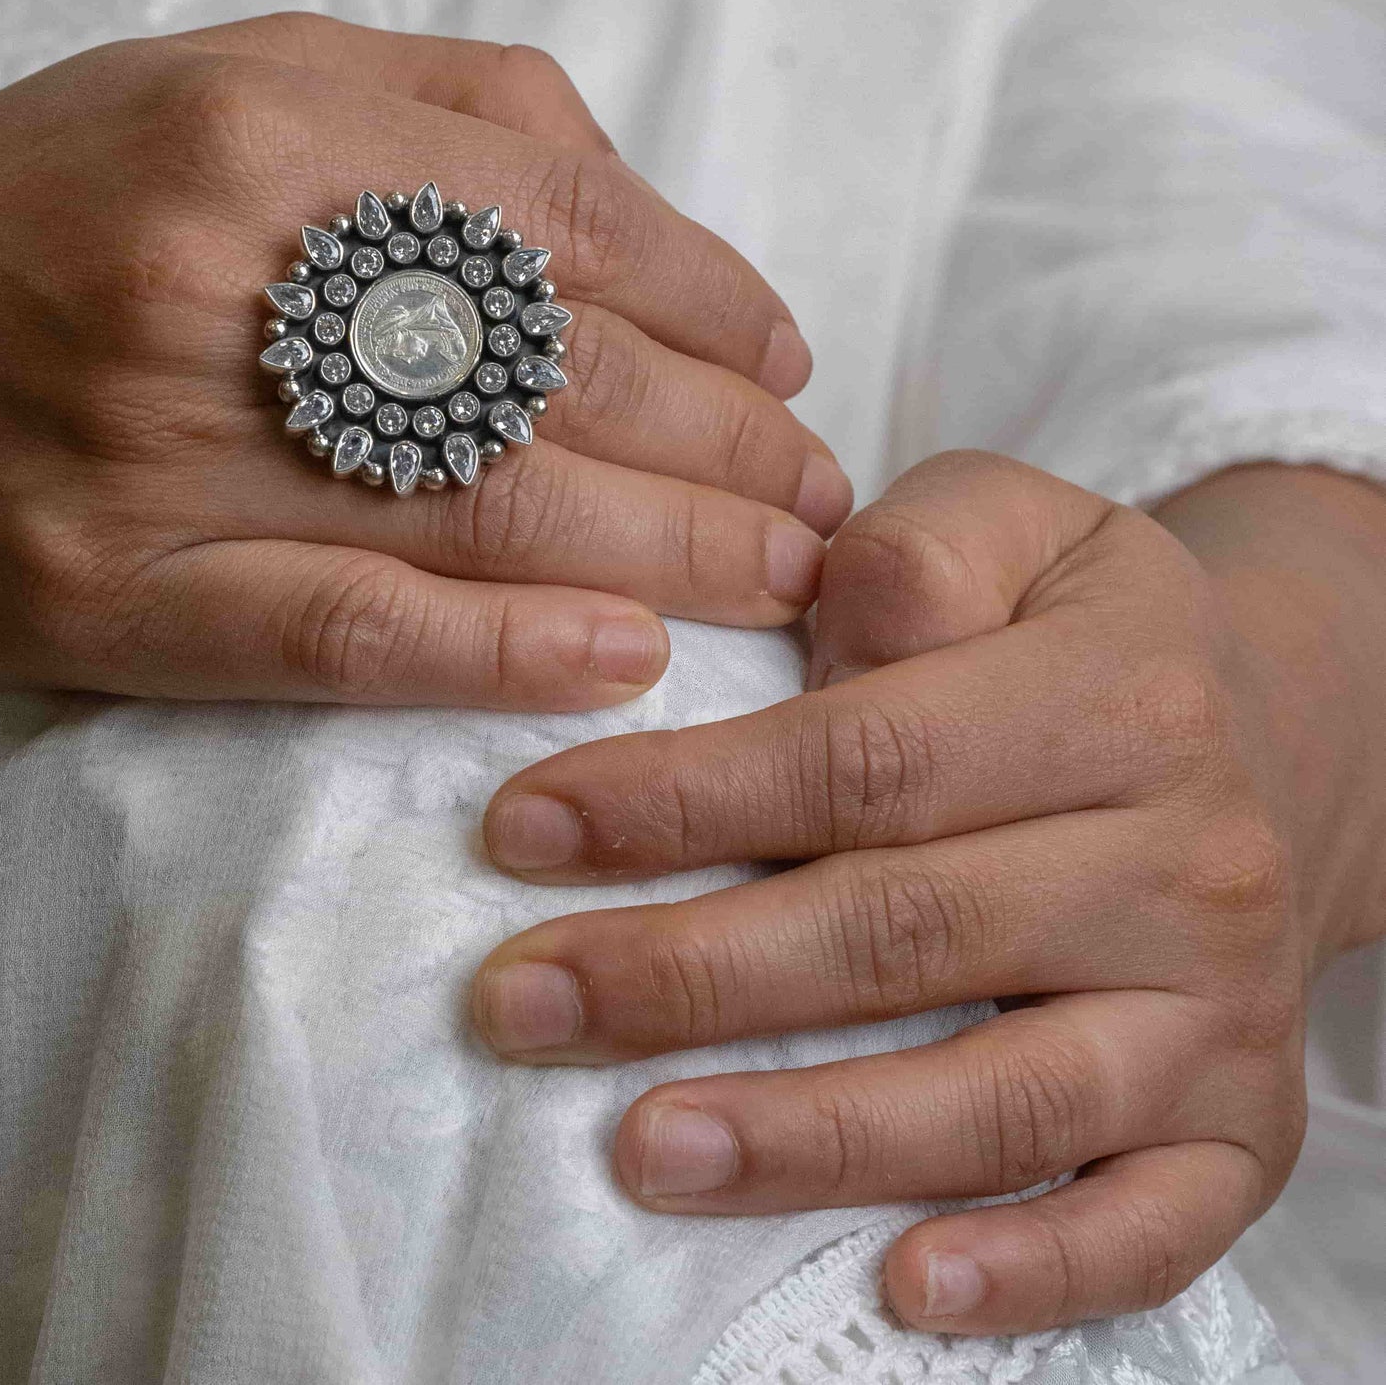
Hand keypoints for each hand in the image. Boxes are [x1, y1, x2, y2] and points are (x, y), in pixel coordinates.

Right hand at [0, 14, 851, 710]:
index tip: (789, 369)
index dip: (710, 299)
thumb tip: (646, 219)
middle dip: (725, 444)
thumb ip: (436, 109)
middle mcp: (223, 274)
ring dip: (668, 551)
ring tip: (783, 581)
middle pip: (552, 372)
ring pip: (477, 507)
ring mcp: (157, 444)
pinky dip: (492, 652)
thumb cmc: (33, 194)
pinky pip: (333, 629)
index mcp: (267, 127)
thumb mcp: (221, 77)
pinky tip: (619, 659)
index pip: (563, 215)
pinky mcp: (99, 590)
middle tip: (825, 503)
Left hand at [467, 451, 1384, 1333]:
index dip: (684, 801)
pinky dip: (1035, 1269)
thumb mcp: (1019, 522)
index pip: (867, 761)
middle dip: (690, 976)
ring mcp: (1219, 1010)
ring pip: (1003, 1096)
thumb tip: (827, 614)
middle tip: (523, 1002)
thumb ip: (915, 548)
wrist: (1285, 738)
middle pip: (902, 932)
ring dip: (809, 1134)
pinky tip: (901, 1285)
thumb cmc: (1086, 631)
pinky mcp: (1239, 1125)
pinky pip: (1150, 1222)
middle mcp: (1184, 862)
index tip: (523, 830)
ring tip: (642, 1148)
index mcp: (1116, 699)